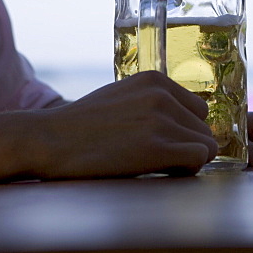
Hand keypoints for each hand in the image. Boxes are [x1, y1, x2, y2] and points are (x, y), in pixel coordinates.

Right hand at [30, 71, 218, 178]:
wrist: (47, 140)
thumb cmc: (82, 125)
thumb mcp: (122, 97)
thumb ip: (153, 103)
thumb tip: (184, 123)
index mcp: (155, 80)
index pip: (198, 109)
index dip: (185, 130)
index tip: (165, 143)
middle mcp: (162, 95)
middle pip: (204, 128)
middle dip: (187, 146)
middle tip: (157, 158)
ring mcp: (160, 119)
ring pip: (205, 145)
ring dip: (186, 160)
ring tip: (154, 165)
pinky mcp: (156, 146)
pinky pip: (198, 158)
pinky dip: (186, 170)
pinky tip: (160, 171)